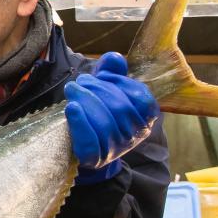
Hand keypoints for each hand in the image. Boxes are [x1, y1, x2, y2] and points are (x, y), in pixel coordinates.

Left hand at [65, 53, 157, 182]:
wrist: (89, 146)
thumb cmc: (101, 111)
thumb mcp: (109, 89)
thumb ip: (113, 72)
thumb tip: (114, 58)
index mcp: (146, 118)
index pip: (142, 99)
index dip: (121, 83)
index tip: (102, 75)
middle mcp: (135, 136)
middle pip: (121, 109)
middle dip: (98, 89)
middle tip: (81, 81)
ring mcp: (116, 149)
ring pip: (105, 124)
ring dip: (86, 101)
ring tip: (72, 88)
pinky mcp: (95, 159)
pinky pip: (90, 143)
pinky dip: (80, 123)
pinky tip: (71, 107)